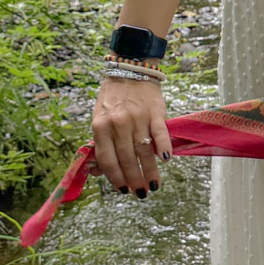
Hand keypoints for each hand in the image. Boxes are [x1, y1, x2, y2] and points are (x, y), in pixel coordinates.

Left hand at [91, 77, 171, 196]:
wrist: (130, 71)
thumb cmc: (113, 99)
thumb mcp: (100, 119)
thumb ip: (100, 144)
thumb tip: (97, 172)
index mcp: (100, 127)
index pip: (107, 159)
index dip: (115, 178)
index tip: (123, 190)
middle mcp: (118, 124)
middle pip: (126, 159)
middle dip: (134, 180)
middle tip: (141, 193)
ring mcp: (137, 118)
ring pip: (143, 151)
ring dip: (149, 171)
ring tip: (153, 185)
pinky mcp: (155, 112)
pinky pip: (160, 133)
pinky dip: (163, 147)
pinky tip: (166, 160)